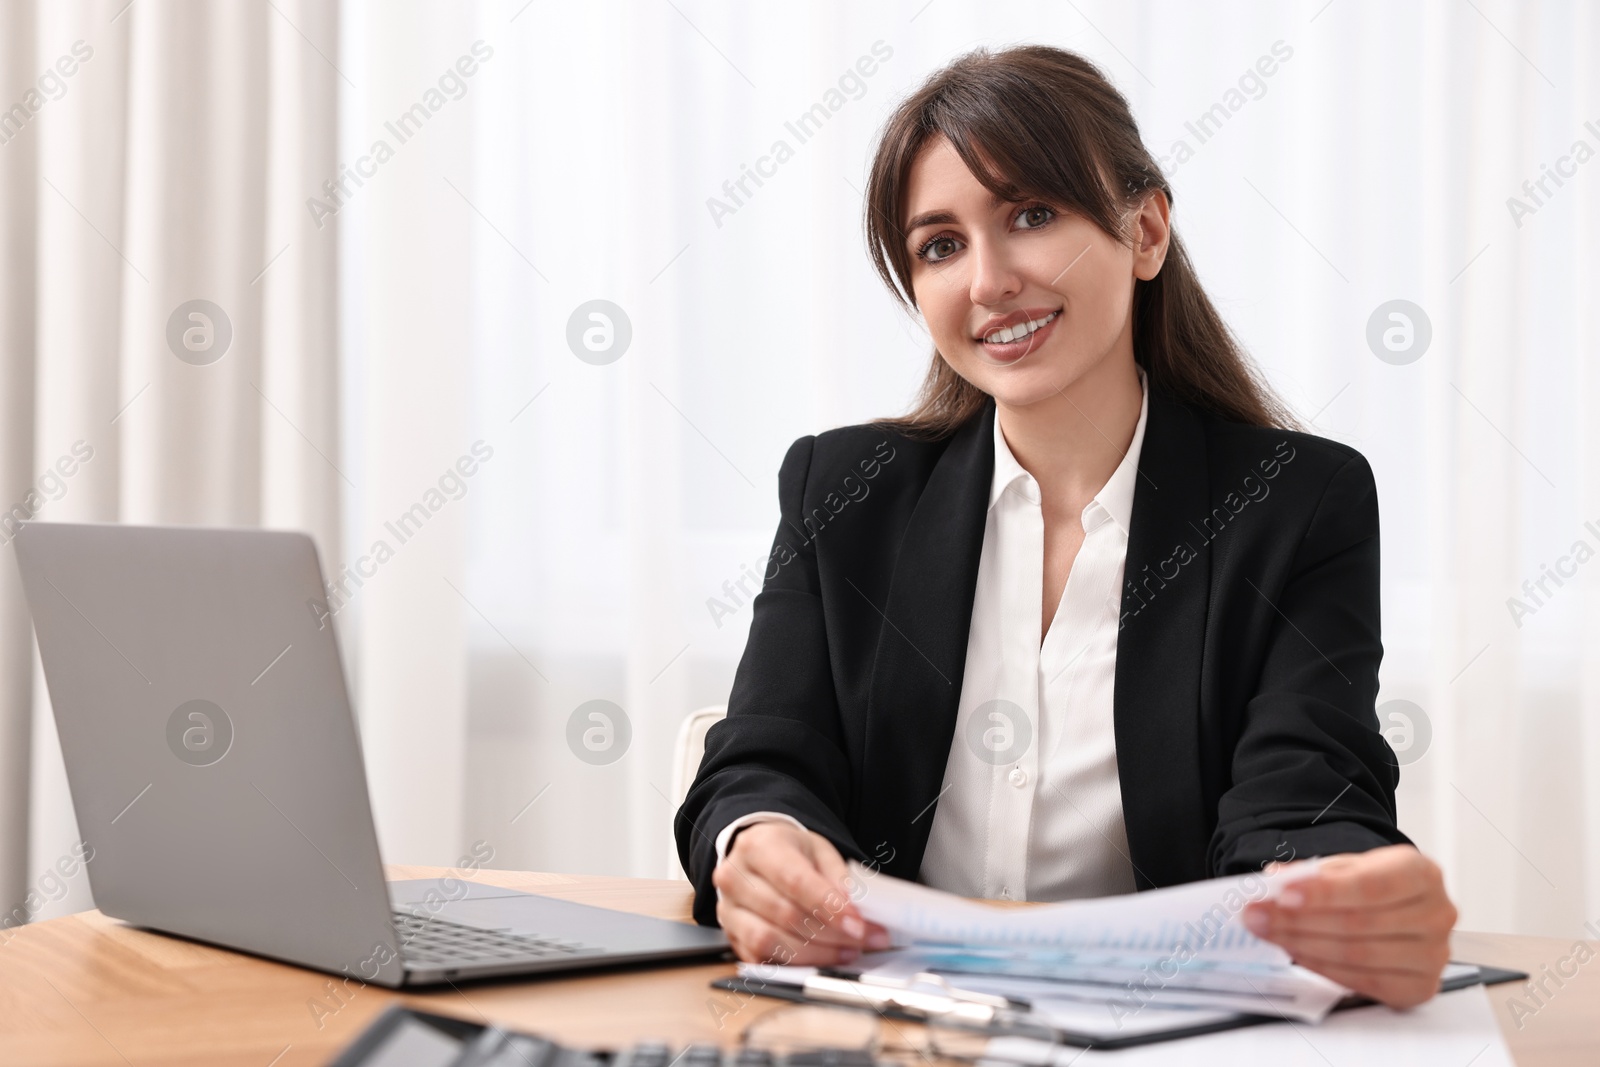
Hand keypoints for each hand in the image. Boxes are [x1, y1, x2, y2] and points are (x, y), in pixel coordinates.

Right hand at [712, 821, 889, 965]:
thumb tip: (856, 911)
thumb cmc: (788, 851)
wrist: (757, 855)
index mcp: (758, 846)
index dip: (829, 907)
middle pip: (785, 914)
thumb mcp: (819, 850)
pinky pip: (760, 959)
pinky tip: (819, 959)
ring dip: (814, 954)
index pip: (795, 881)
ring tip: (845, 952)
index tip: (858, 925)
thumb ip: (838, 878)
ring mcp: (728, 909)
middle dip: (831, 934)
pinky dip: (794, 964)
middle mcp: (735, 877)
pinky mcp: (730, 935)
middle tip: (863, 940)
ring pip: (769, 941)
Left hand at [1243, 844, 1457, 1008]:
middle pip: (1358, 923)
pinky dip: (1323, 968)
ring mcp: (1433, 955)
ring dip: (1303, 944)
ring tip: (1269, 932)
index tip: (1282, 894)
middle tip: (1258, 915)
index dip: (1324, 892)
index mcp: (1422, 873)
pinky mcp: (1420, 987)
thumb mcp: (1346, 867)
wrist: (1399, 907)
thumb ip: (1313, 873)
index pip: (1370, 885)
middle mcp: (1436, 914)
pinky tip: (1296, 953)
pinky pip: (1363, 982)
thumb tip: (1275, 880)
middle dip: (1298, 919)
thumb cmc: (1373, 885)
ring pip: (1358, 954)